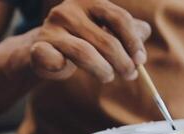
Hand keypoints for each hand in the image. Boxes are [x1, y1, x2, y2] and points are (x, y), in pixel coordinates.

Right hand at [30, 0, 150, 82]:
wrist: (50, 48)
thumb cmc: (87, 39)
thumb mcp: (110, 31)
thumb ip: (131, 31)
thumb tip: (144, 37)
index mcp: (91, 1)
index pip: (120, 19)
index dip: (134, 42)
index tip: (140, 60)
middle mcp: (70, 10)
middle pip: (107, 40)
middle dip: (123, 62)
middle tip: (130, 74)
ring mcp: (52, 27)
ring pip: (85, 53)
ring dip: (103, 70)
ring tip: (108, 76)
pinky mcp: (39, 47)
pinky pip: (53, 59)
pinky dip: (60, 66)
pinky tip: (65, 67)